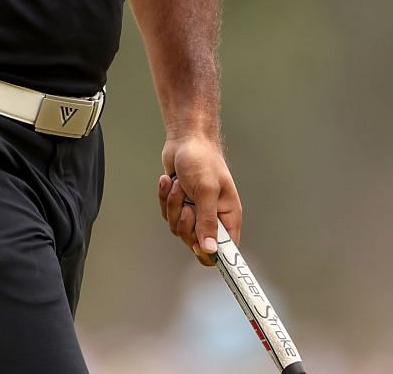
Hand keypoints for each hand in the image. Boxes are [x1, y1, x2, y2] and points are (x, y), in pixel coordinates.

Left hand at [157, 135, 240, 265]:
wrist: (185, 139)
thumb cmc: (202, 160)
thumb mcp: (206, 191)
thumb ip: (207, 221)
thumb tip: (210, 249)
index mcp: (228, 217)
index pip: (225, 250)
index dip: (211, 253)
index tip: (197, 246)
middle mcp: (213, 217)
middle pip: (195, 242)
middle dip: (185, 224)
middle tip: (187, 207)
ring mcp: (195, 212)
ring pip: (177, 228)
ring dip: (173, 205)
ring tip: (179, 185)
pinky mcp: (179, 204)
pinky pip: (166, 214)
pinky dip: (165, 197)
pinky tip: (169, 181)